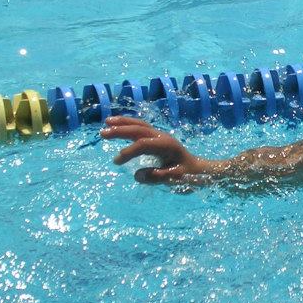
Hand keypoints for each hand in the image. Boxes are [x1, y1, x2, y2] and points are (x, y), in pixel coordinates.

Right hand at [99, 117, 216, 183]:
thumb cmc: (189, 176)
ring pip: (140, 125)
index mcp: (167, 146)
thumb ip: (158, 178)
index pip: (143, 145)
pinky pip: (141, 127)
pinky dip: (129, 124)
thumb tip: (138, 175)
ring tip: (106, 121)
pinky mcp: (157, 138)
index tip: (116, 162)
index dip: (129, 152)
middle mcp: (162, 137)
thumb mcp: (176, 180)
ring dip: (123, 122)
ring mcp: (160, 136)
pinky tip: (118, 125)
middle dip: (120, 130)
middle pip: (139, 129)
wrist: (199, 170)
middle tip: (102, 133)